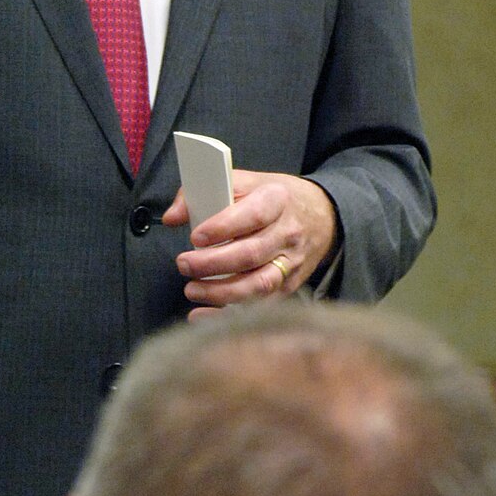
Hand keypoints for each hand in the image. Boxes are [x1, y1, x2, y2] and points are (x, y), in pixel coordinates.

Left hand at [161, 170, 338, 316]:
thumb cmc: (274, 200)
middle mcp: (287, 233)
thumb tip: (173, 217)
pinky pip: (261, 305)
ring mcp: (291, 263)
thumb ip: (205, 192)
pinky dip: (230, 314)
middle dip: (212, 264)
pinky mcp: (289, 286)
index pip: (253, 215)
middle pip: (251, 254)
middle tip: (184, 264)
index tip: (196, 237)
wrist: (321, 217)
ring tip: (192, 290)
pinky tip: (203, 313)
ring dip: (221, 292)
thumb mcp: (246, 182)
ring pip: (259, 284)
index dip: (223, 228)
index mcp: (277, 200)